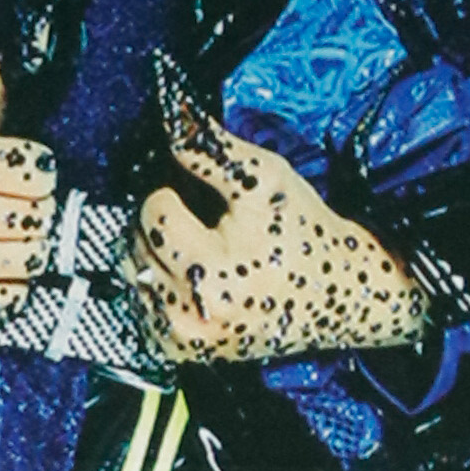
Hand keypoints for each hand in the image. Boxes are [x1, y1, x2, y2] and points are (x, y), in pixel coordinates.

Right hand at [0, 50, 54, 321]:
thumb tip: (38, 41)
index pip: (42, 173)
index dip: (35, 172)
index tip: (13, 172)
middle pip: (41, 218)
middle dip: (31, 209)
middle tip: (7, 204)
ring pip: (31, 258)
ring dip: (24, 247)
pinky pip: (8, 299)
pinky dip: (9, 285)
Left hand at [132, 122, 421, 363]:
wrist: (337, 295)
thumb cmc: (302, 231)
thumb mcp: (264, 179)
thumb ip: (210, 150)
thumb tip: (171, 118)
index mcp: (213, 270)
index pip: (152, 212)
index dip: (173, 196)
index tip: (204, 202)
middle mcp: (191, 313)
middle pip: (135, 244)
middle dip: (162, 225)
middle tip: (205, 226)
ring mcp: (183, 338)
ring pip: (133, 275)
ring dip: (155, 254)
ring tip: (200, 251)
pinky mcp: (180, 352)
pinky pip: (141, 305)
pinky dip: (159, 286)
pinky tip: (194, 280)